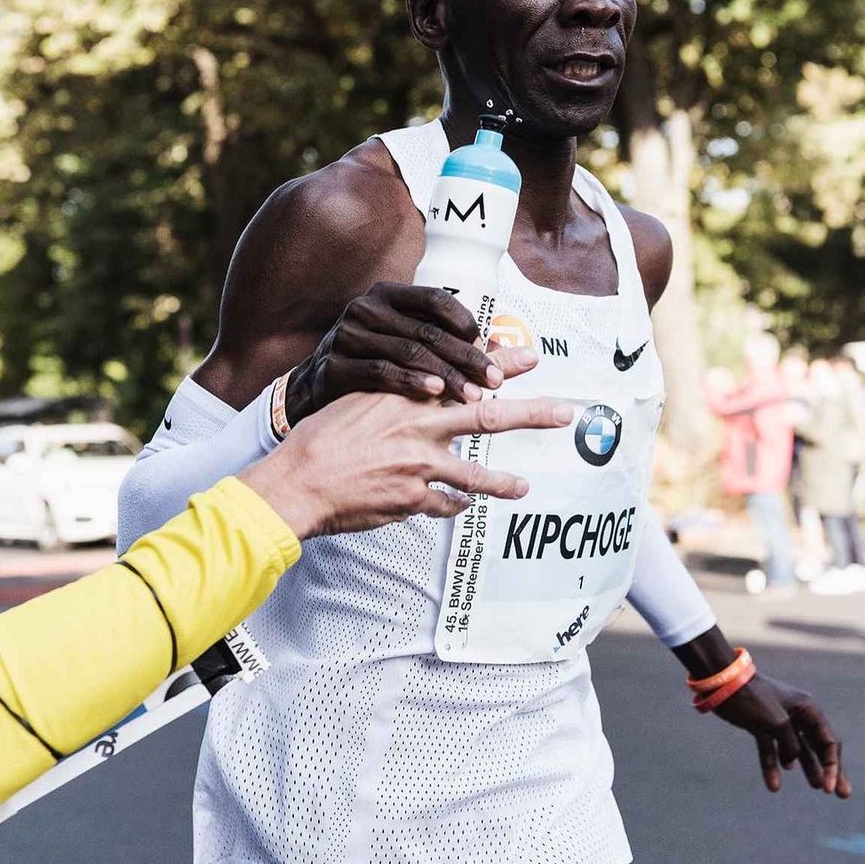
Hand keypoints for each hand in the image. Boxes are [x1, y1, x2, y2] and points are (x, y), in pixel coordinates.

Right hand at [241, 385, 573, 537]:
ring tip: (524, 487)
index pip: (463, 373)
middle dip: (532, 413)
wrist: (299, 481)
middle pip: (489, 416)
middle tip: (565, 412)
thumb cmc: (322, 438)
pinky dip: (454, 505)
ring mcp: (420, 466)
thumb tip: (428, 386)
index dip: (499, 364)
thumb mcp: (360, 400)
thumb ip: (397, 394)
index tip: (529, 356)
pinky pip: (445, 504)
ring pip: (476, 473)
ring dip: (503, 481)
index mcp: (408, 395)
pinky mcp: (413, 499)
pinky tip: (461, 507)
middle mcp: (420, 426)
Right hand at [286, 282, 506, 423]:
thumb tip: (498, 344)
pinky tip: (436, 395)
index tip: (489, 346)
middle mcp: (365, 308)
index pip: (434, 299)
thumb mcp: (398, 338)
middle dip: (466, 358)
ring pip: (408, 353)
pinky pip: (381, 373)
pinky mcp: (335, 365)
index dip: (465, 321)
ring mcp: (347, 336)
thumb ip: (437, 336)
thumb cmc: (370, 359)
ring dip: (446, 376)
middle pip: (427, 331)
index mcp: (386, 294)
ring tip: (472, 395)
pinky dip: (412, 383)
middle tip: (494, 380)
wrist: (313, 385)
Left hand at [712, 672, 850, 797]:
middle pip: (817, 746)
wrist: (722, 684)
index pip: (828, 741)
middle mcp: (797, 715)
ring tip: (816, 787)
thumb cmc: (753, 698)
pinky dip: (772, 766)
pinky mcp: (761, 726)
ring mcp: (779, 721)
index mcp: (807, 709)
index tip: (829, 788)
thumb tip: (792, 761)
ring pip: (796, 749)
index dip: (832, 766)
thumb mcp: (777, 723)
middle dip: (828, 769)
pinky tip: (773, 785)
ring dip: (806, 767)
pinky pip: (771, 750)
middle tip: (841, 793)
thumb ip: (790, 744)